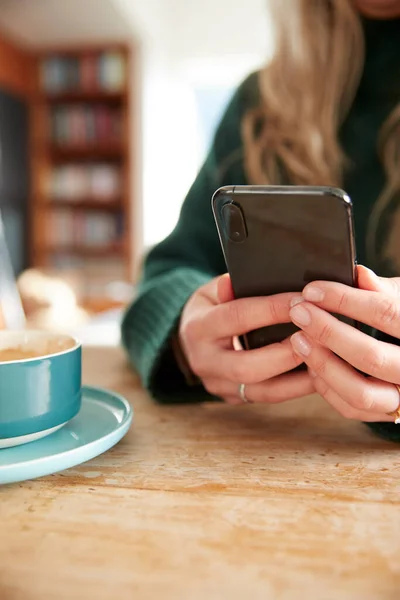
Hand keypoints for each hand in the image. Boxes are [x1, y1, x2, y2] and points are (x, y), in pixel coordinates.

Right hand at [179, 274, 314, 404]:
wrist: (192, 339)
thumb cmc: (211, 308)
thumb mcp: (213, 291)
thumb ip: (226, 287)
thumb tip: (235, 281)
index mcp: (198, 328)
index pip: (237, 317)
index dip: (271, 310)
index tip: (302, 300)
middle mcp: (204, 361)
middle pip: (246, 366)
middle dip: (285, 354)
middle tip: (317, 337)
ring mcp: (218, 385)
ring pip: (261, 391)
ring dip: (296, 379)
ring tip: (325, 361)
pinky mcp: (234, 398)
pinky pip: (268, 397)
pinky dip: (295, 388)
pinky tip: (318, 376)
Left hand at [289, 266, 399, 421]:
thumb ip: (383, 290)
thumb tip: (359, 274)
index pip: (386, 314)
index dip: (346, 300)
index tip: (312, 290)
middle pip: (370, 357)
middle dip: (328, 332)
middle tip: (299, 312)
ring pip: (359, 391)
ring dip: (322, 363)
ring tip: (298, 339)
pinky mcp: (385, 413)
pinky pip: (351, 408)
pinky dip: (326, 386)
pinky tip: (311, 363)